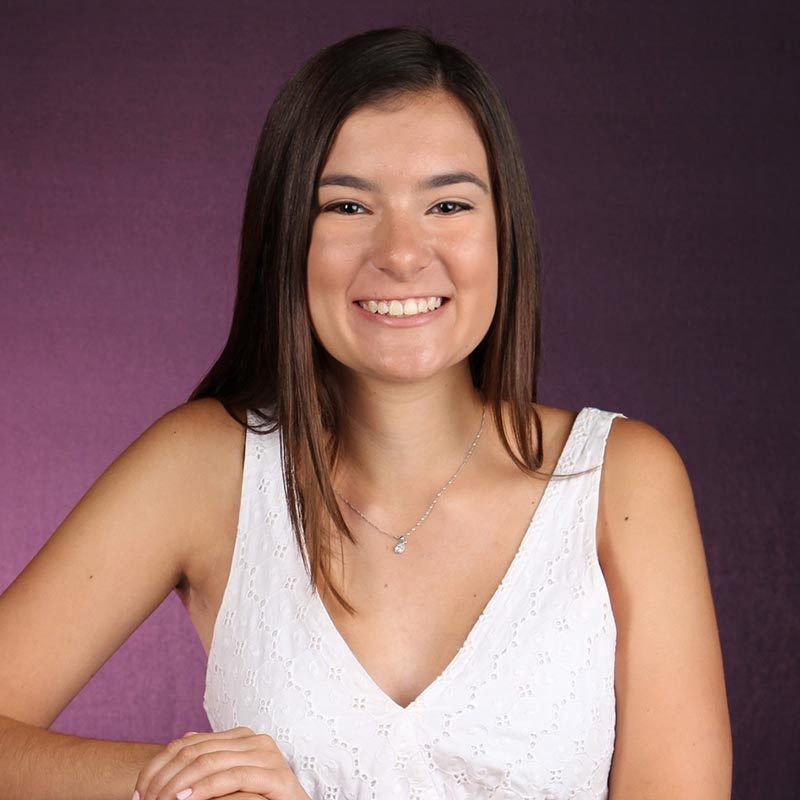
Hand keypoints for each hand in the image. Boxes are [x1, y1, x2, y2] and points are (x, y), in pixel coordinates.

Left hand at [133, 727, 311, 799]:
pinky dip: (205, 788)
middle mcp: (255, 740)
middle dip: (163, 778)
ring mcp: (267, 756)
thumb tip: (181, 740)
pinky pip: (233, 777)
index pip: (188, 744)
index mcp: (240, 737)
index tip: (137, 793)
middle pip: (196, 751)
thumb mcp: (225, 782)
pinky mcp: (276, 776)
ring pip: (210, 762)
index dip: (157, 767)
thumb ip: (209, 761)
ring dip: (178, 785)